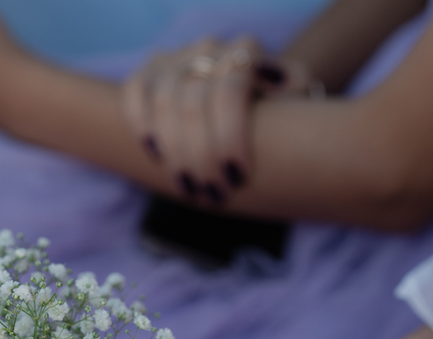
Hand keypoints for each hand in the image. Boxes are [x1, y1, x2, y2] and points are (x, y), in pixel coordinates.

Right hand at [122, 37, 315, 203]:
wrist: (247, 98)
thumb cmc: (276, 107)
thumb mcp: (297, 98)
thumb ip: (297, 95)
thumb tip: (288, 95)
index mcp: (245, 51)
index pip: (229, 92)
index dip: (229, 138)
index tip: (237, 179)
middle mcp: (208, 48)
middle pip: (193, 105)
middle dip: (201, 157)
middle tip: (213, 194)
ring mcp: (174, 59)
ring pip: (163, 104)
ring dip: (174, 153)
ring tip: (189, 188)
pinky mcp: (148, 73)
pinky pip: (135, 94)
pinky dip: (141, 124)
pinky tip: (156, 155)